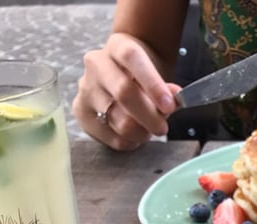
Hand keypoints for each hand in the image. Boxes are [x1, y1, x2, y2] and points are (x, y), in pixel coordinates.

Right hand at [72, 33, 179, 149]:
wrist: (119, 75)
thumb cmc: (141, 76)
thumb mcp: (156, 74)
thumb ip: (166, 89)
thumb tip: (175, 99)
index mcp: (117, 47)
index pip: (131, 58)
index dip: (152, 83)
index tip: (170, 106)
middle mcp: (96, 65)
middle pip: (124, 93)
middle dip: (149, 117)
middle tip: (162, 128)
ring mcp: (86, 90)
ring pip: (120, 122)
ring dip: (141, 133)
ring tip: (147, 130)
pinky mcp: (81, 113)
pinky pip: (112, 138)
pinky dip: (130, 142)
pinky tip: (134, 135)